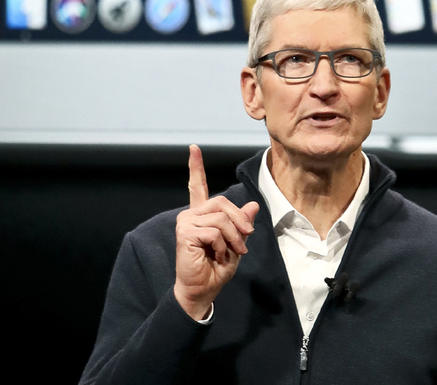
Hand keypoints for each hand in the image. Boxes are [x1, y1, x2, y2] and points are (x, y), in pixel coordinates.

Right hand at [174, 145, 259, 319]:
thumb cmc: (217, 267)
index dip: (195, 166)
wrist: (204, 289)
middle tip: (244, 244)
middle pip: (223, 202)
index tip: (193, 148)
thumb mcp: (237, 243)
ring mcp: (185, 222)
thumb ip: (242, 224)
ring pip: (221, 218)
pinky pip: (214, 231)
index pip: (197, 186)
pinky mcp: (184, 233)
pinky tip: (215, 255)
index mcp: (202, 214)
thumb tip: (252, 205)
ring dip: (234, 238)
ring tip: (230, 252)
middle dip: (240, 222)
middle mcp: (191, 214)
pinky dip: (222, 245)